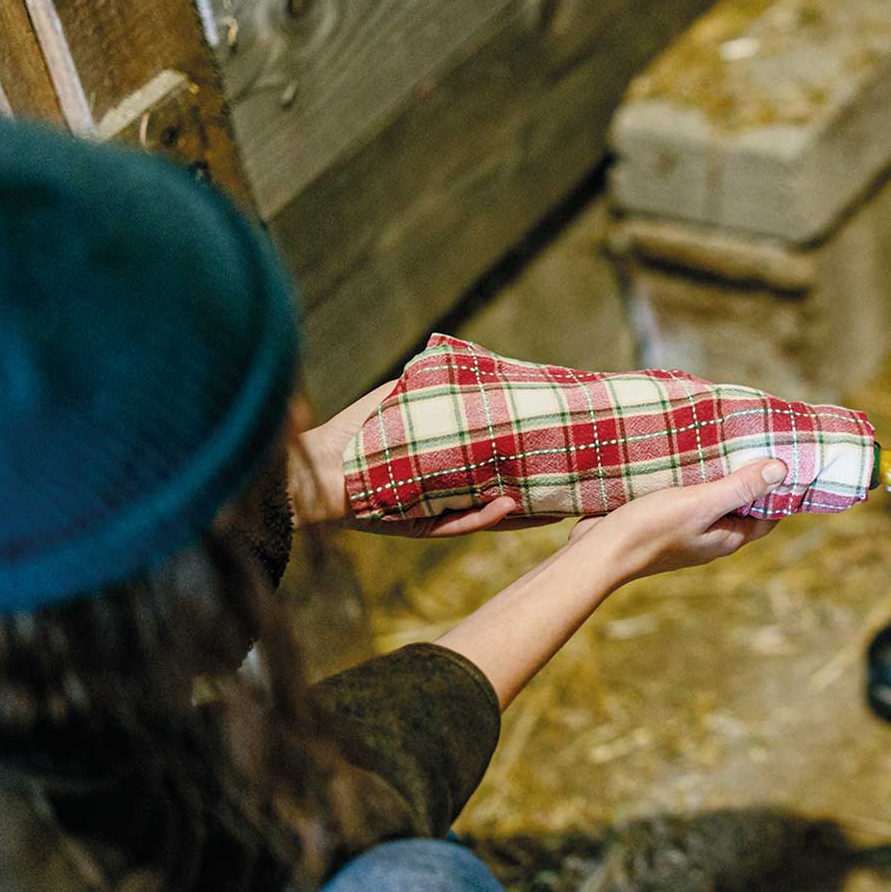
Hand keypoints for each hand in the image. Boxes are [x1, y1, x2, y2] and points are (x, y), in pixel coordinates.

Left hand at [291, 383, 554, 536]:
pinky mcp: (417, 526)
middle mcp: (445, 496)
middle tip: (574, 491)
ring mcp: (434, 513)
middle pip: (500, 500)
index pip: (493, 470)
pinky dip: (484, 517)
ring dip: (520, 514)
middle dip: (536, 498)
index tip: (557, 454)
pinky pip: (458, 525)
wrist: (315, 463)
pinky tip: (509, 507)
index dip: (525, 465)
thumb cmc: (356, 430)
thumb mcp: (402, 398)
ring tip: (556, 507)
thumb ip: (440, 388)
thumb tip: (481, 364)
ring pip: (487, 518)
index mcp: (445, 470)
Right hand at [569, 459, 786, 581]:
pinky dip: (692, 480)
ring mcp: (685, 533)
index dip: (779, 490)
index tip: (785, 459)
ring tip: (724, 442)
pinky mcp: (662, 523)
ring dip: (718, 477)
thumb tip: (781, 470)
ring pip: (712, 502)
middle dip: (749, 479)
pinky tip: (687, 457)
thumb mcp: (701, 503)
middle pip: (741, 507)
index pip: (768, 516)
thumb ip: (739, 487)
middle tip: (755, 442)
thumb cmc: (651, 530)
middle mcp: (710, 539)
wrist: (598, 553)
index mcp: (727, 538)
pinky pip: (686, 499)